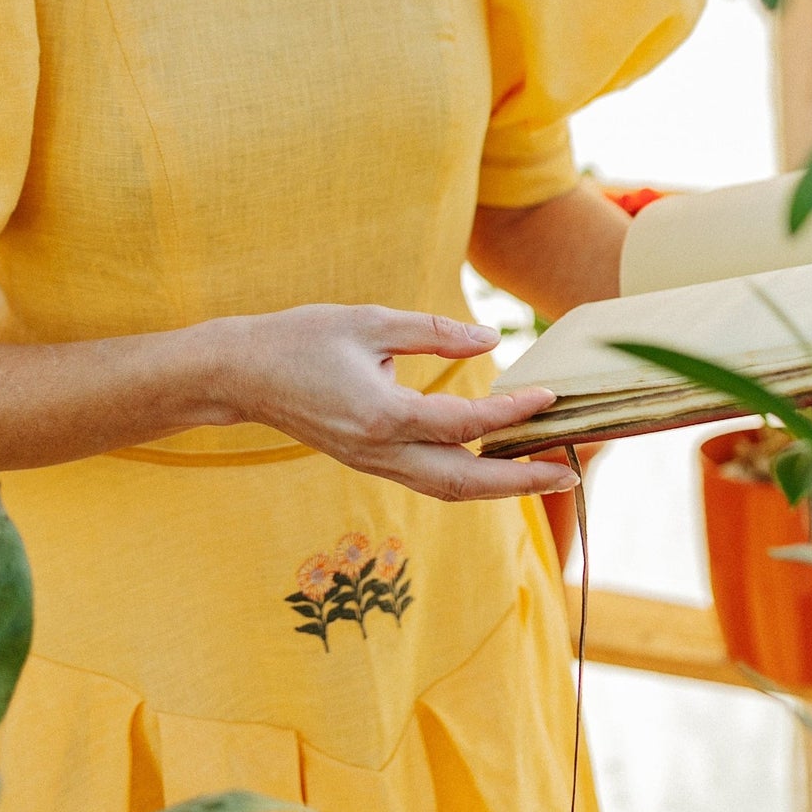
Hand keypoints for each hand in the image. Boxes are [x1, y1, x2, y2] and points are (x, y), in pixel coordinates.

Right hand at [216, 304, 579, 502]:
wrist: (242, 373)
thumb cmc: (301, 339)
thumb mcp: (369, 320)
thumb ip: (434, 331)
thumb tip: (490, 338)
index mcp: (382, 414)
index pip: (464, 424)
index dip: (512, 412)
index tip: (549, 397)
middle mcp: (379, 451)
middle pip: (464, 481)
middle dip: (521, 482)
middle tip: (569, 475)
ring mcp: (371, 463)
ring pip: (446, 490)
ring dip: (498, 488)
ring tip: (543, 477)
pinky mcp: (367, 462)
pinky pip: (426, 480)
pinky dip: (466, 478)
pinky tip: (492, 465)